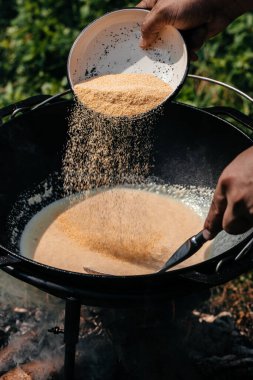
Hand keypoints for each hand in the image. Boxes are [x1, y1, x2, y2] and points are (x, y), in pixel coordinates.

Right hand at [136, 0, 251, 58]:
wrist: (220, 5)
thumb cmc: (192, 1)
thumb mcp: (164, 12)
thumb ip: (149, 26)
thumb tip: (142, 44)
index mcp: (155, 4)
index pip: (139, 16)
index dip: (134, 29)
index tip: (130, 44)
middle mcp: (165, 16)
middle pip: (153, 36)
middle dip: (157, 46)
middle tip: (156, 53)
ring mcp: (177, 27)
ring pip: (169, 45)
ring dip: (177, 48)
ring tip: (184, 45)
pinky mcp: (189, 36)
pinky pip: (183, 49)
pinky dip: (189, 50)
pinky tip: (193, 52)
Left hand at [204, 146, 252, 238]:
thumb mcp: (240, 168)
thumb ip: (232, 187)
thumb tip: (229, 205)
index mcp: (228, 183)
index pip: (215, 210)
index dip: (211, 224)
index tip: (208, 233)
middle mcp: (237, 197)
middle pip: (229, 226)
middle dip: (237, 223)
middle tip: (246, 213)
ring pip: (247, 225)